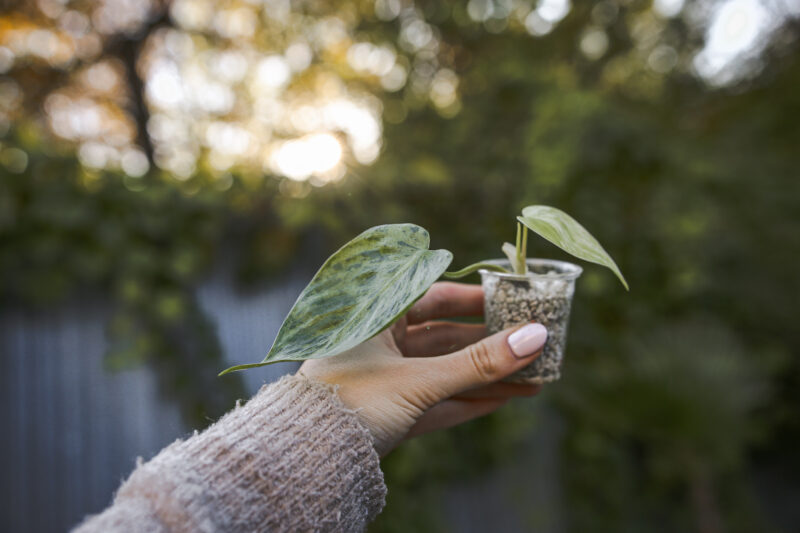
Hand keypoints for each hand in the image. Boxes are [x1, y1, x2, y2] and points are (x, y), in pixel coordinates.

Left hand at [299, 282, 547, 455]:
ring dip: (486, 376)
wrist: (309, 458)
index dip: (473, 299)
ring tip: (533, 377)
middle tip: (530, 341)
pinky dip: (468, 400)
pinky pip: (437, 400)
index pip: (432, 297)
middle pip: (444, 336)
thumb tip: (534, 337)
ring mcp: (385, 379)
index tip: (511, 300)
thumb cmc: (353, 402)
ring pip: (444, 371)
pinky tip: (506, 398)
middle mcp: (380, 343)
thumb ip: (477, 363)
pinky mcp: (390, 412)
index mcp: (376, 318)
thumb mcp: (420, 380)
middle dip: (488, 343)